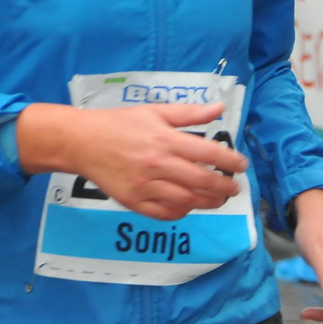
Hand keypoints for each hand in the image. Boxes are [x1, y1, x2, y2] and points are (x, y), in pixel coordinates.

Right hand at [19, 102, 247, 220]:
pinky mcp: (133, 201)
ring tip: (217, 199)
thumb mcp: (153, 111)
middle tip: (233, 187)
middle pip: (203, 182)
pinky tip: (187, 206)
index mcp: (165, 139)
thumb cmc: (118, 123)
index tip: (242, 165)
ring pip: (187, 201)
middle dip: (225, 187)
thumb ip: (188, 113)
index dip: (231, 161)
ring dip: (208, 203)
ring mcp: (145, 186)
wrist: (81, 141)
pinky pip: (164, 214)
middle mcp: (158, 164)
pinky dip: (181, 213)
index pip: (209, 154)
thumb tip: (220, 109)